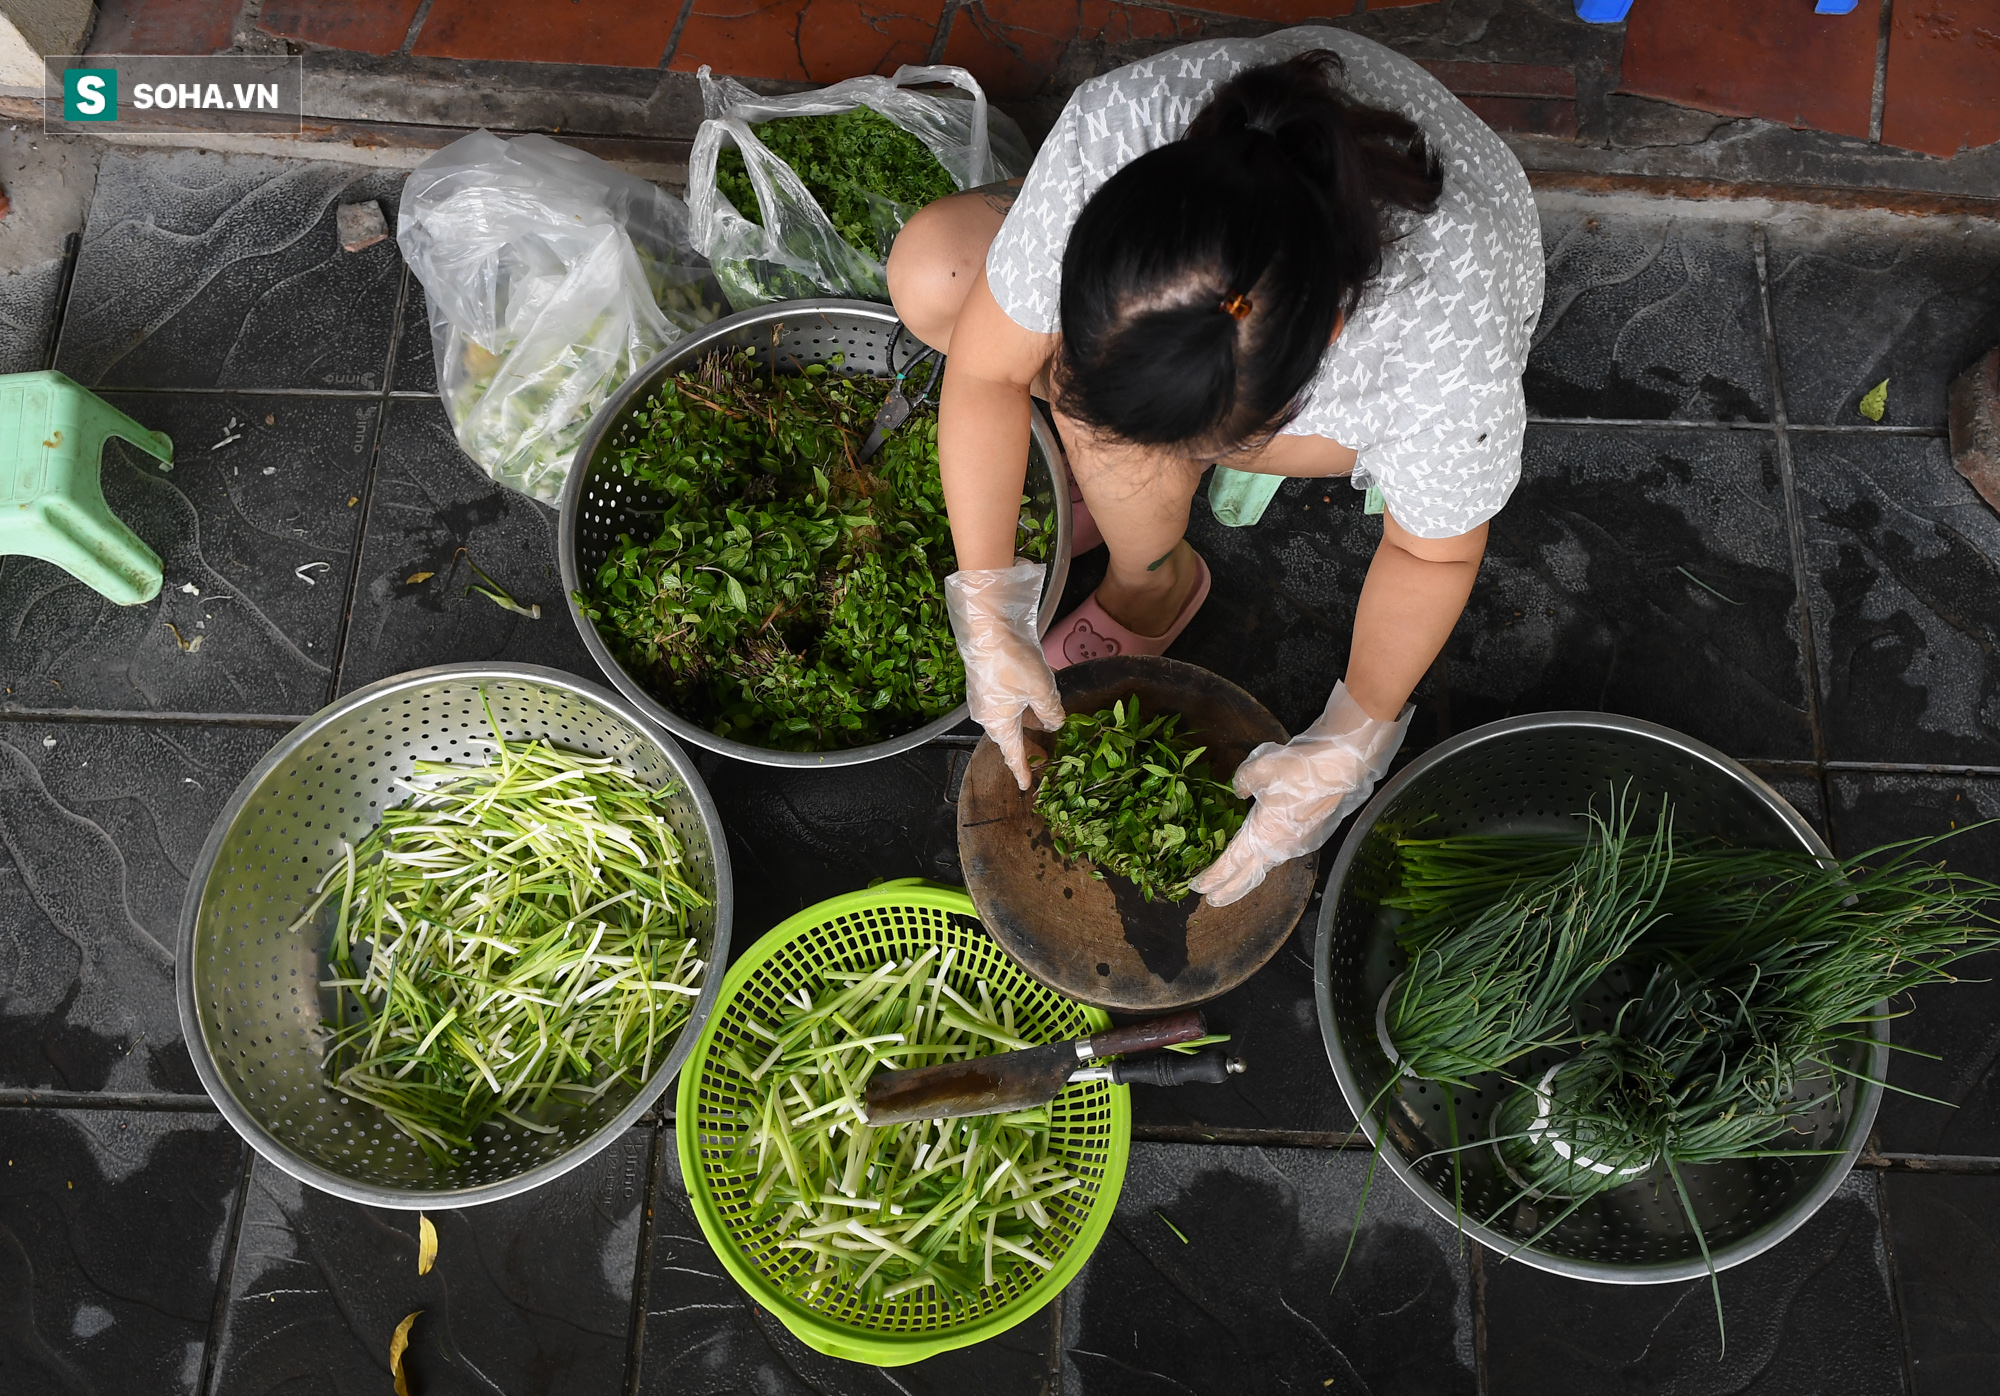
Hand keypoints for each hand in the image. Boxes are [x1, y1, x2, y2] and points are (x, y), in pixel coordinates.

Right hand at [945, 561, 1064, 789]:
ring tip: (1046, 724)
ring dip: (1027, 722)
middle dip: (1027, 746)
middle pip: (1010, 735)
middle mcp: (987, 713)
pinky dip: (1022, 704)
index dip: (1022, 770)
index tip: (1027, 786)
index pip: (1013, 754)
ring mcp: (984, 695)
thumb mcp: (1042, 689)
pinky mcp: (986, 678)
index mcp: (998, 723)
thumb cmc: (1013, 662)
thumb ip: (1051, 711)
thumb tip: (1056, 723)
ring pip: (1009, 716)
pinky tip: (1036, 696)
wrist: (987, 624)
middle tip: (1045, 756)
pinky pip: (1006, 699)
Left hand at [1190, 681, 1411, 906]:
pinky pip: (1284, 853)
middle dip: (1230, 890)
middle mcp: (1282, 846)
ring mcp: (1299, 845)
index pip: (1232, 862)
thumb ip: (1242, 781)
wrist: (1345, 765)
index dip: (1214, 876)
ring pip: (1268, 865)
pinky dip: (1268, 859)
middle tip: (1212, 900)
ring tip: (1235, 881)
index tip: (1198, 887)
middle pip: (1250, 876)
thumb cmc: (1300, 766)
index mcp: (1265, 834)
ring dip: (1250, 875)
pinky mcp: (1313, 837)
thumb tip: (1238, 791)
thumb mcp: (1259, 767)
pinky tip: (1264, 855)